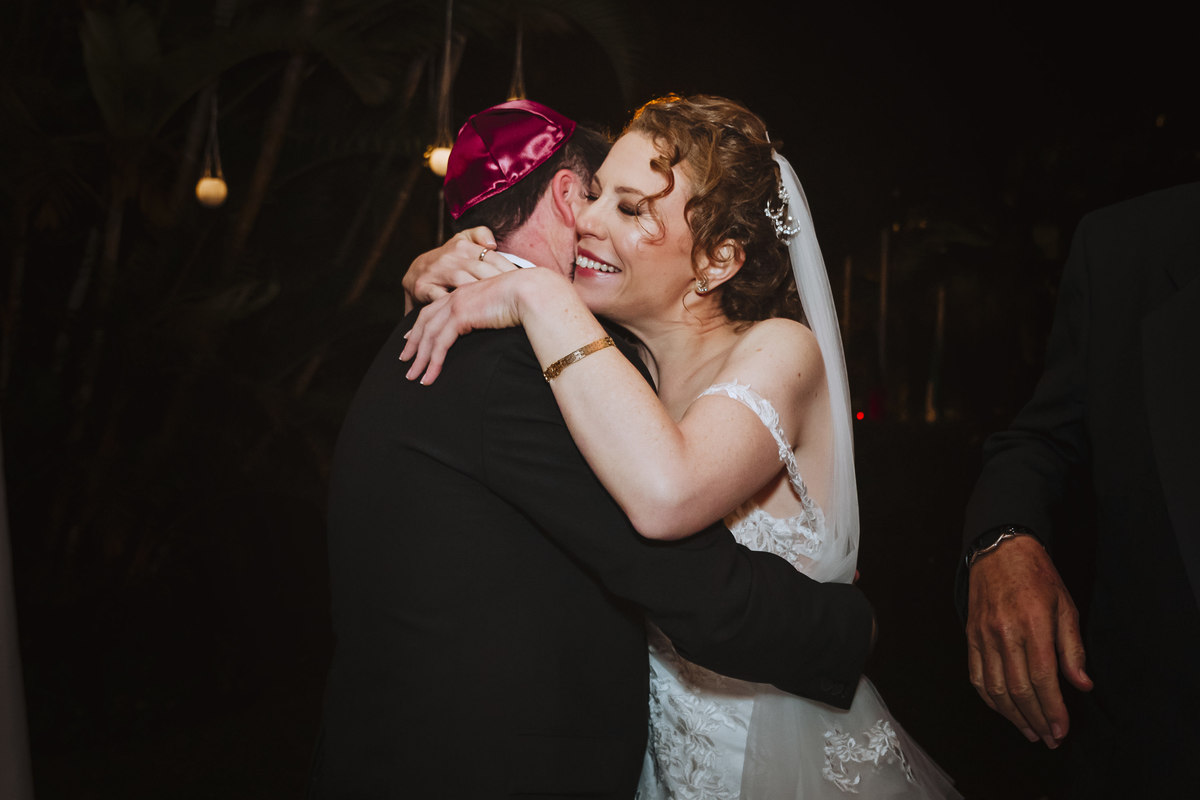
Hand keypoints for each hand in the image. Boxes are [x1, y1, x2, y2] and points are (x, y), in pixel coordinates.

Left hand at [399, 269, 536, 383]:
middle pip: (425, 321)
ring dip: (420, 359)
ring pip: (428, 335)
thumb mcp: (507, 307)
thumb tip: (500, 326)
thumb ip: (497, 315)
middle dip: (413, 342)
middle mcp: (458, 295)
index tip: (411, 338)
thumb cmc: (530, 300)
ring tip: (413, 377)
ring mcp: (457, 304)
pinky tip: (428, 377)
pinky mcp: (461, 316)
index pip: (435, 308)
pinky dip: (432, 362)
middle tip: (404, 360)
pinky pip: (439, 343)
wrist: (534, 291)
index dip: (420, 324)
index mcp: (467, 291)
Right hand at [402, 227, 514, 305]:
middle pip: (481, 271)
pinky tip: (471, 315)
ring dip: (483, 296)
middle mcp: (449, 256)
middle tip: (520, 298)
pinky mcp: (422, 287)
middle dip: (501, 284)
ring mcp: (435, 272)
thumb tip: (493, 242)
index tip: (527, 283)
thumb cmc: (447, 260)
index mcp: (462, 245)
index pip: (492, 258)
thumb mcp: (462, 241)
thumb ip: (479, 234)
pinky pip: (440, 298)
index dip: (510, 270)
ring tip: (501, 308)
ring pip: (463, 284)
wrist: (414, 272)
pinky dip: (455, 306)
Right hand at [965, 535, 1092, 747]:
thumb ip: (1073, 648)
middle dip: (1037, 720)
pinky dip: (990, 699)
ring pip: (996, 688)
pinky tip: (1004, 710)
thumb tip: (1082, 684)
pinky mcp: (971, 637)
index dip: (1053, 709)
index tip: (1062, 730)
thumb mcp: (1066, 606)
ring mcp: (984, 636)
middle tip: (1051, 738)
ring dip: (1013, 716)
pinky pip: (977, 676)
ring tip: (1031, 731)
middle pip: (1019, 689)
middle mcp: (1005, 633)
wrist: (999, 551)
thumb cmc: (1036, 576)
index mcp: (1033, 624)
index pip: (1043, 678)